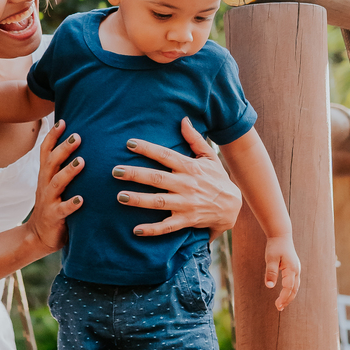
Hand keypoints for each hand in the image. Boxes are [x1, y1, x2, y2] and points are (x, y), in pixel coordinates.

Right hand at [24, 120, 84, 255]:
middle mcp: (45, 185)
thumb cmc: (54, 206)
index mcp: (46, 176)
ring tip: (82, 162)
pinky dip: (72, 204)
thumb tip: (82, 147)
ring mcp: (48, 201)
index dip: (52, 136)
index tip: (63, 121)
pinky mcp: (54, 217)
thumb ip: (64, 169)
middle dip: (63, 148)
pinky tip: (82, 199)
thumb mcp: (55, 185)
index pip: (46, 152)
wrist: (39, 236)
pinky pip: (62, 210)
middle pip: (52, 163)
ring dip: (69, 172)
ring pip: (57, 183)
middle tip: (78, 136)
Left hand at [113, 116, 242, 237]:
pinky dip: (152, 230)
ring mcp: (186, 204)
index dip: (148, 149)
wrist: (233, 207)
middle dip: (136, 174)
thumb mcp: (209, 157)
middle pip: (158, 178)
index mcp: (190, 167)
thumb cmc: (218, 179)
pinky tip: (136, 230)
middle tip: (115, 171)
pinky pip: (167, 227)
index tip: (130, 143)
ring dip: (139, 200)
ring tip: (120, 196)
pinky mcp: (186, 221)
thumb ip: (195, 139)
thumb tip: (184, 119)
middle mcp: (186, 185)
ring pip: (159, 202)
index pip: (166, 155)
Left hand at [264, 234, 300, 310]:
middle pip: (294, 289)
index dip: (283, 298)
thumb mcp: (270, 258)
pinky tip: (284, 294)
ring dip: (289, 296)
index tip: (277, 305)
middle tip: (279, 308)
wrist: (281, 236)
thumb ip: (270, 272)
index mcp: (291, 269)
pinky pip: (294, 282)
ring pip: (295, 287)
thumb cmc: (275, 246)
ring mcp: (296, 269)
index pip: (288, 288)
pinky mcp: (294, 268)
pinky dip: (290, 290)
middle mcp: (296, 270)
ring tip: (281, 305)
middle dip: (287, 300)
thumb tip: (270, 286)